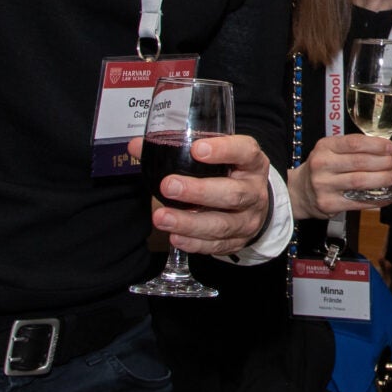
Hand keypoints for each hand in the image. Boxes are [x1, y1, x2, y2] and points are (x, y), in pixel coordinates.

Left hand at [138, 132, 273, 255]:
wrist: (255, 205)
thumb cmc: (228, 174)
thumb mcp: (215, 157)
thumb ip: (178, 150)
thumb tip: (136, 146)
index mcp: (252, 164)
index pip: (245, 152)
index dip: (224, 150)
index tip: (197, 149)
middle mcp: (255, 191)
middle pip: (233, 193)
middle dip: (199, 191)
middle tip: (168, 186)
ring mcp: (249, 219)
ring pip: (222, 224)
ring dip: (189, 222)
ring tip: (161, 217)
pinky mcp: (239, 241)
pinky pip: (216, 245)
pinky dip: (194, 242)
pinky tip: (175, 237)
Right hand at [287, 133, 391, 219]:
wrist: (299, 191)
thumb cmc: (321, 168)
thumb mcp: (329, 150)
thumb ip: (351, 148)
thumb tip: (384, 151)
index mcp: (325, 147)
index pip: (354, 143)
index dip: (377, 145)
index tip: (391, 147)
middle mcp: (322, 165)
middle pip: (360, 162)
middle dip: (384, 162)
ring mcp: (324, 185)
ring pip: (360, 182)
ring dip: (382, 179)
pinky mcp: (328, 204)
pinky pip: (358, 202)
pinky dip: (377, 199)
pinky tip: (388, 196)